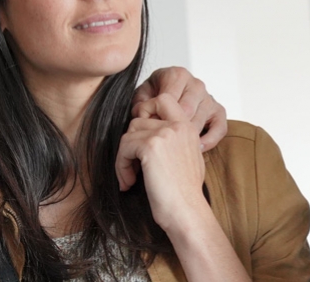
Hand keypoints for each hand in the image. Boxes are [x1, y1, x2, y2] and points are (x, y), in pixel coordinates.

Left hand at [114, 94, 212, 232]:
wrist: (186, 211)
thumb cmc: (184, 193)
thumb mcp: (186, 158)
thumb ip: (172, 140)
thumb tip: (144, 135)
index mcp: (188, 127)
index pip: (163, 99)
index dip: (146, 112)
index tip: (141, 139)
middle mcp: (178, 125)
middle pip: (139, 118)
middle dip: (131, 142)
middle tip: (133, 165)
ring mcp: (164, 133)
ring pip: (129, 133)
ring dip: (124, 157)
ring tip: (131, 177)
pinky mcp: (150, 146)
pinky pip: (124, 147)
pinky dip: (121, 166)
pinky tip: (130, 182)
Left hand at [133, 66, 228, 149]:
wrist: (167, 101)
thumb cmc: (153, 100)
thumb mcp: (141, 99)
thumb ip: (140, 106)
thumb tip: (143, 117)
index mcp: (176, 75)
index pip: (168, 99)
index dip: (157, 117)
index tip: (149, 127)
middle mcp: (195, 83)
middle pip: (185, 111)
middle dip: (171, 128)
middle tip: (161, 139)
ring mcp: (208, 97)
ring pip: (199, 121)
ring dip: (186, 137)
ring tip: (173, 146)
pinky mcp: (219, 111)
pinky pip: (219, 128)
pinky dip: (209, 140)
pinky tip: (196, 146)